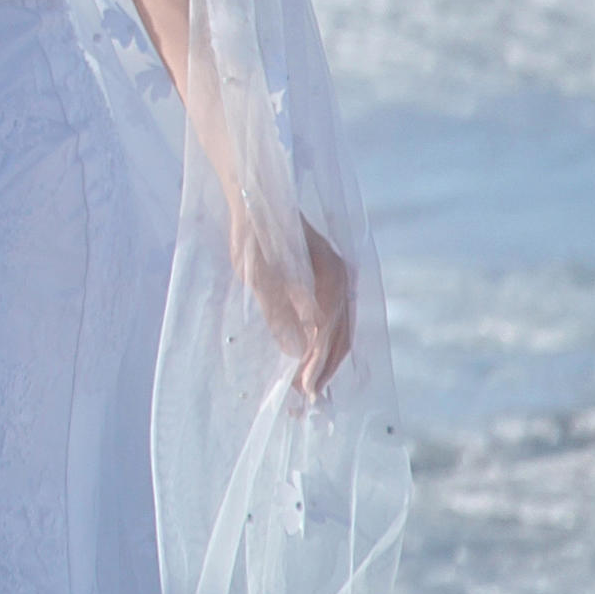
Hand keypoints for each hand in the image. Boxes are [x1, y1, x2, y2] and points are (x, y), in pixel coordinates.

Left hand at [239, 206, 359, 398]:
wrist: (255, 197)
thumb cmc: (253, 233)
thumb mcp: (258, 273)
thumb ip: (277, 309)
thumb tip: (295, 349)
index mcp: (329, 276)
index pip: (327, 331)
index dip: (317, 362)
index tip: (304, 388)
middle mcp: (341, 278)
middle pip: (339, 333)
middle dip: (324, 367)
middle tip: (308, 395)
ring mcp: (338, 278)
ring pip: (340, 328)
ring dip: (327, 357)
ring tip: (312, 384)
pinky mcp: (328, 278)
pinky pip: (334, 317)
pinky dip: (326, 340)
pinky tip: (314, 354)